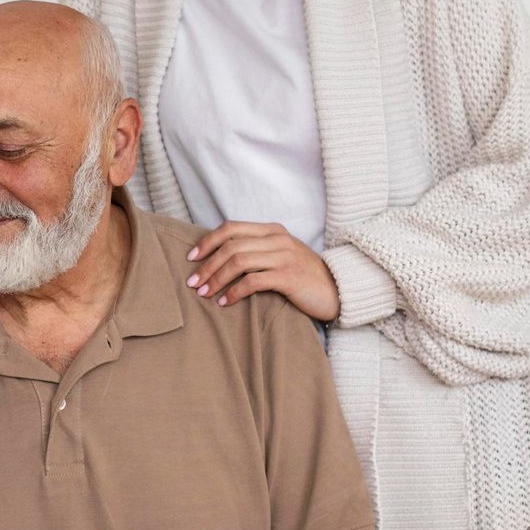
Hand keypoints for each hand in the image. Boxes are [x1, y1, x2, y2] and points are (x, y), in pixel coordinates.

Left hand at [187, 221, 340, 321]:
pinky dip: (234, 292)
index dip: (207, 242)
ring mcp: (284, 257)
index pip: (231, 228)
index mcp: (272, 230)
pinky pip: (253, 281)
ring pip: (238, 262)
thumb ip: (255, 250)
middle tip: (192, 282)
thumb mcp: (279, 255)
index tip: (191, 258)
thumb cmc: (302, 276)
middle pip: (230, 246)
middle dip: (207, 265)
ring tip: (204, 293)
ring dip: (216, 278)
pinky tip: (224, 302)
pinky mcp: (289, 277)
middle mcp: (277, 239)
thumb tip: (217, 258)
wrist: (338, 290)